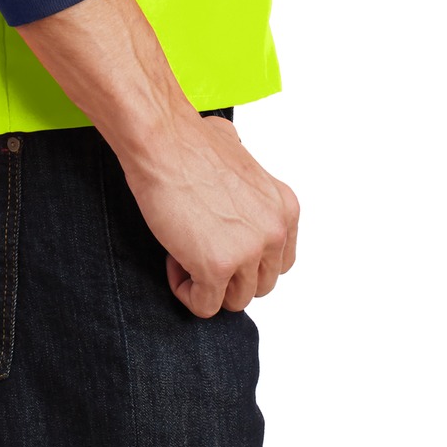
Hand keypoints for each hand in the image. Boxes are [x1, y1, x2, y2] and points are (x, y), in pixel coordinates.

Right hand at [120, 113, 299, 318]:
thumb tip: (237, 184)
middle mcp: (274, 232)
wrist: (162, 140)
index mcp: (284, 208)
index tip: (220, 241)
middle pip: (259, 285)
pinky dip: (186, 291)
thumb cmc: (190, 141)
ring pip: (235, 301)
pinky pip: (205, 306)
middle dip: (229, 273)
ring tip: (184, 249)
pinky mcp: (216, 267)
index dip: (247, 258)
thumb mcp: (240, 155)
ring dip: (208, 283)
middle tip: (199, 245)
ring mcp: (248, 252)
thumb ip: (249, 182)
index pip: (279, 261)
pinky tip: (173, 258)